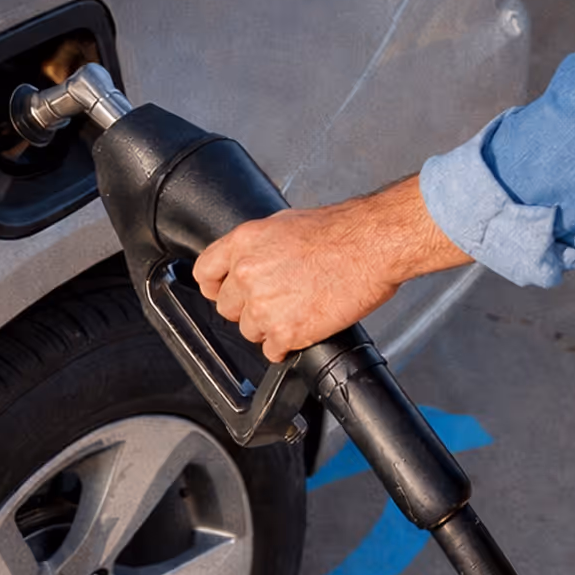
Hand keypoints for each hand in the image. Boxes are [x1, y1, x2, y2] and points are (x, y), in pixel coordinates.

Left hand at [193, 175, 472, 361]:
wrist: (370, 246)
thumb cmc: (339, 231)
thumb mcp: (284, 223)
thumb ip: (257, 246)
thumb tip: (250, 260)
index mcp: (242, 244)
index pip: (204, 273)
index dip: (217, 285)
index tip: (228, 291)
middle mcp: (246, 275)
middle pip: (226, 308)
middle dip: (248, 308)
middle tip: (276, 300)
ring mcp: (264, 306)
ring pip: (249, 331)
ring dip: (269, 327)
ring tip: (297, 311)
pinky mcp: (286, 332)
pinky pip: (273, 350)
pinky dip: (287, 344)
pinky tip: (305, 326)